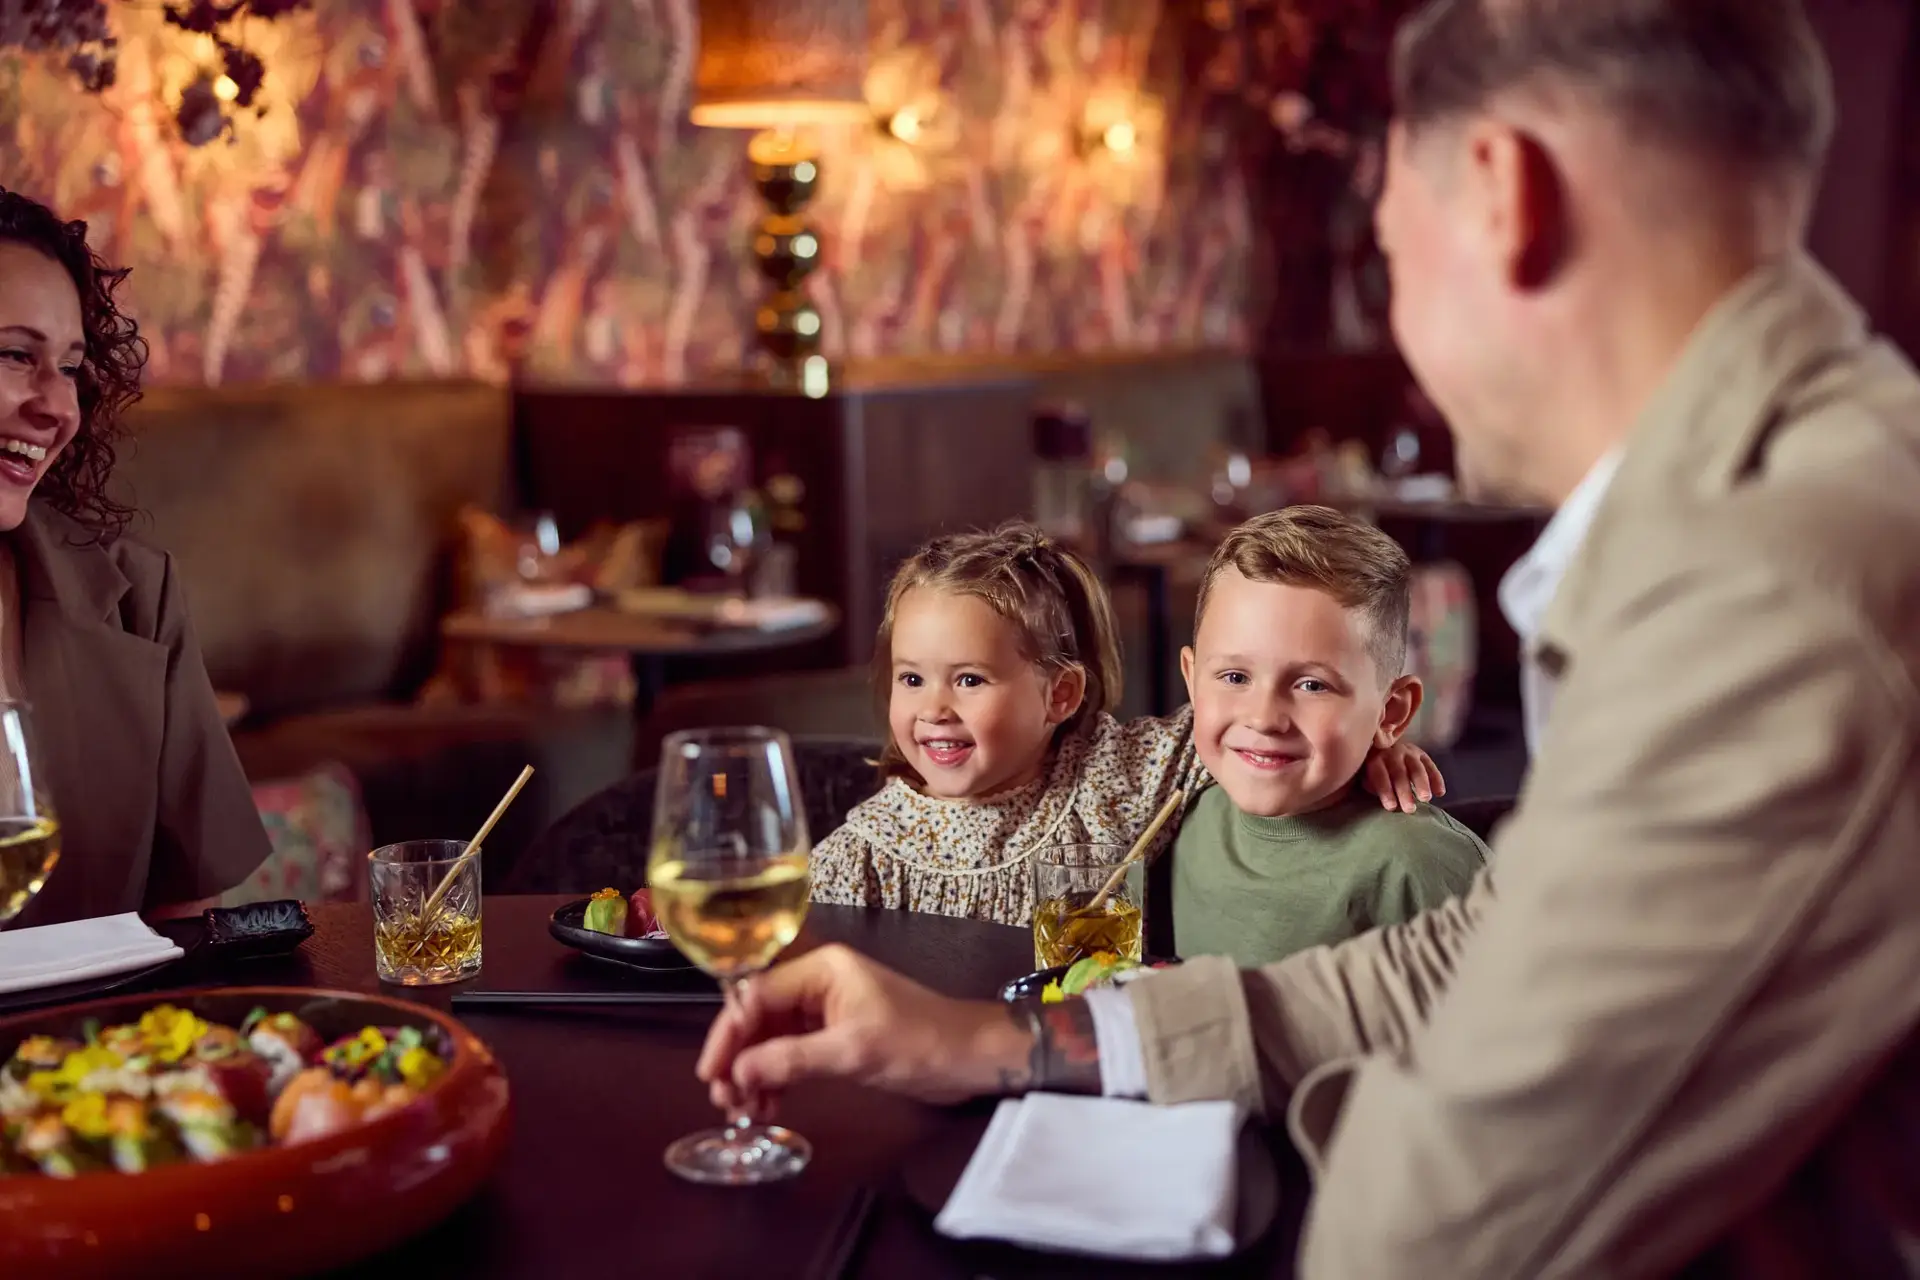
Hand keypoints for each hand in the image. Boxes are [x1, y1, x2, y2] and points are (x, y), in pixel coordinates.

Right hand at [695, 945, 1031, 1119]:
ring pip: (773, 1037)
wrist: (969, 1057)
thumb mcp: (853, 1052)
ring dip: (754, 1072)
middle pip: (759, 1016)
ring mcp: (827, 1009)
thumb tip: (739, 1074)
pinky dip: (777, 1078)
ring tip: (742, 1110)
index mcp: (822, 969)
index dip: (729, 1035)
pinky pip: (792, 1052)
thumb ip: (791, 1060)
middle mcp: (819, 982)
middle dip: (738, 1057)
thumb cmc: (919, 1042)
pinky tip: (768, 1105)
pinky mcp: (837, 1034)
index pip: (756, 996)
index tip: (711, 1074)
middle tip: (723, 1099)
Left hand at [1364, 740, 1445, 812]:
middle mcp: (1392, 753)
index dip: (1385, 791)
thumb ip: (1372, 785)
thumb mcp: (1368, 777)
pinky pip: (1431, 766)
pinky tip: (1440, 793)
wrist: (1385, 749)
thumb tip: (1378, 795)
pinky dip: (1436, 779)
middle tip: (1410, 809)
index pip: (1380, 775)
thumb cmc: (1375, 771)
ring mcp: (1408, 752)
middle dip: (1404, 792)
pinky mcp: (1422, 754)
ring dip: (1422, 784)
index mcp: (1375, 759)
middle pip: (1399, 773)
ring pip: (1416, 768)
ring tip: (1426, 799)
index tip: (1392, 807)